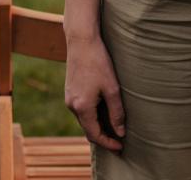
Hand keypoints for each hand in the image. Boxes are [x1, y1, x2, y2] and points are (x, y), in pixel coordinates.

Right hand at [64, 32, 126, 150]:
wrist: (81, 41)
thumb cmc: (98, 62)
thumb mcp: (112, 89)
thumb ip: (116, 113)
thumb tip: (121, 132)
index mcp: (82, 107)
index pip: (95, 135)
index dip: (108, 143)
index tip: (121, 147)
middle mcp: (72, 106)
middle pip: (88, 130)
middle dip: (103, 137)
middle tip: (119, 142)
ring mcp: (69, 98)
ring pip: (84, 120)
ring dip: (98, 127)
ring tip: (114, 127)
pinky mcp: (70, 91)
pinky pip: (81, 110)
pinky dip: (92, 116)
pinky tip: (104, 112)